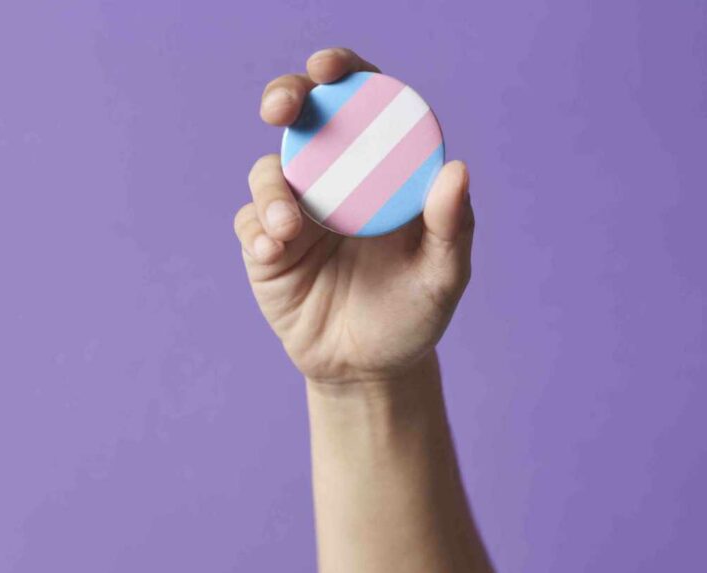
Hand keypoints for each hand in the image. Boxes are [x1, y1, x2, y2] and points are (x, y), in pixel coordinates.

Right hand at [234, 48, 473, 384]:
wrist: (368, 370)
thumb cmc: (412, 315)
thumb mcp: (443, 276)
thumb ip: (452, 227)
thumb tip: (457, 170)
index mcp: (381, 172)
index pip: (363, 104)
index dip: (345, 73)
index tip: (331, 67)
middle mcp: (336, 181)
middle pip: (305, 119)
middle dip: (288, 96)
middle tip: (284, 105)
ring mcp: (297, 212)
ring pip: (269, 171)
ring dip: (272, 189)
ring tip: (289, 229)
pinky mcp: (265, 247)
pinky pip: (249, 223)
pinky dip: (257, 229)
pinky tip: (274, 252)